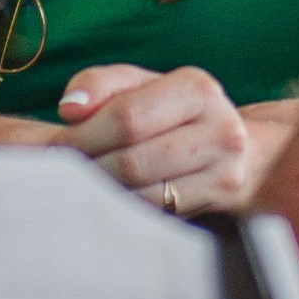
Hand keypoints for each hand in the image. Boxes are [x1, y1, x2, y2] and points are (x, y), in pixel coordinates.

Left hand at [51, 65, 258, 213]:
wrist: (242, 151)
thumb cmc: (173, 111)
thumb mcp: (141, 85)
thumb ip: (100, 85)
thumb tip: (70, 108)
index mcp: (196, 89)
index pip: (128, 117)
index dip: (84, 135)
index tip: (57, 145)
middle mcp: (220, 130)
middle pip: (133, 160)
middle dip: (88, 167)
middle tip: (59, 173)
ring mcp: (225, 172)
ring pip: (144, 193)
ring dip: (102, 193)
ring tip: (78, 186)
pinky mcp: (218, 205)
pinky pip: (158, 214)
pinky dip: (125, 209)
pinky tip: (106, 200)